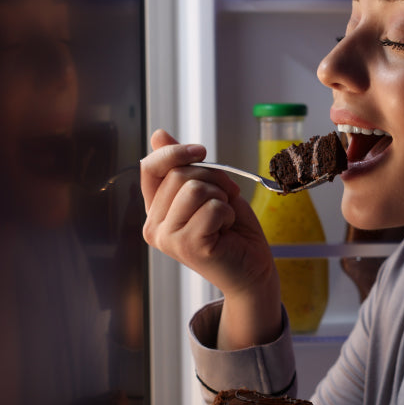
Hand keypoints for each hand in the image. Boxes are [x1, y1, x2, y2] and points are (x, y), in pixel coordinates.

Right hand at [140, 129, 281, 346]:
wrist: (253, 271)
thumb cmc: (234, 231)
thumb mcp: (209, 190)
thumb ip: (184, 166)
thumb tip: (158, 133)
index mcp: (156, 211)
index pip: (149, 167)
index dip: (174, 152)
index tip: (200, 151)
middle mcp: (154, 226)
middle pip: (179, 174)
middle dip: (213, 180)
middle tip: (225, 202)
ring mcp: (168, 238)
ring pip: (194, 188)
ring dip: (221, 197)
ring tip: (225, 218)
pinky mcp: (188, 246)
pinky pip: (212, 207)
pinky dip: (229, 213)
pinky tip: (228, 230)